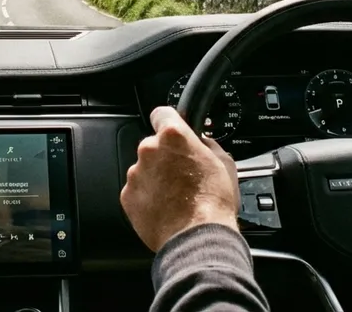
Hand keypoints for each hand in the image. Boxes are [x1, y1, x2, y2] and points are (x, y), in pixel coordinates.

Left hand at [120, 106, 240, 251]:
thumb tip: (202, 142)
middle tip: (183, 174)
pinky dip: (148, 197)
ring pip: (144, 170)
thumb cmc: (213, 202)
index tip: (171, 129)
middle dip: (165, 157)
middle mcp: (149, 150)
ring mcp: (135, 174)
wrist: (197, 238)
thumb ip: (207, 145)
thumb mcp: (224, 163)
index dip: (168, 121)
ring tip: (176, 197)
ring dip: (156, 178)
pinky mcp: (127, 196)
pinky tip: (165, 208)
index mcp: (173, 136)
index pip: (162, 113)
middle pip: (153, 145)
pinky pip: (137, 191)